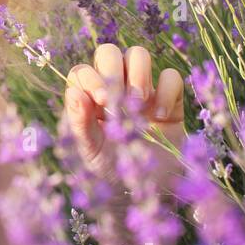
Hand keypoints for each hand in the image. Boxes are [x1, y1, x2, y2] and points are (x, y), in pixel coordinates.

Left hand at [64, 43, 186, 196]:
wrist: (144, 192)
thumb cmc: (110, 172)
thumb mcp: (90, 152)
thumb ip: (80, 123)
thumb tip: (74, 93)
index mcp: (88, 100)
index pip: (82, 71)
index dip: (91, 78)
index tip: (102, 101)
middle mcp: (113, 89)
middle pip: (109, 52)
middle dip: (114, 71)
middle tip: (119, 101)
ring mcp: (141, 91)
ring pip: (139, 55)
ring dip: (139, 75)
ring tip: (138, 105)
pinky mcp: (169, 100)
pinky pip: (171, 76)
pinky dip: (166, 92)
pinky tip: (160, 118)